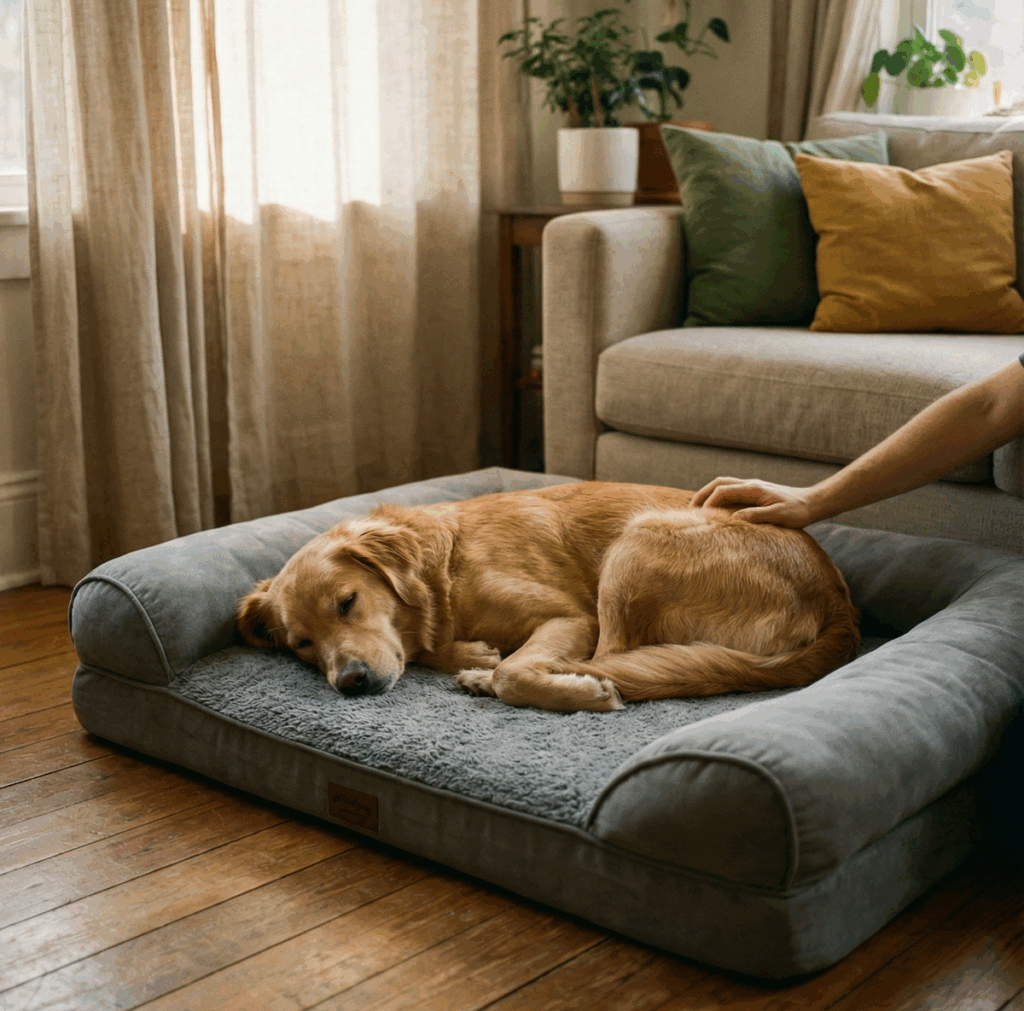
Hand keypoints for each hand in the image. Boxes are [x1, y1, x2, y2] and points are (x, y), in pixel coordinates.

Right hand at [690, 476, 818, 527]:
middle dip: (702, 494)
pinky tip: (716, 509)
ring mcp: (752, 487)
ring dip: (708, 493)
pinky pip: (731, 490)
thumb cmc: (798, 511)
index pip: (723, 491)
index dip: (709, 503)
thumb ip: (757, 516)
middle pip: (718, 483)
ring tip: (698, 508)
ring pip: (724, 484)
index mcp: (753, 489)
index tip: (701, 517)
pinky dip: (718, 496)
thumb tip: (735, 518)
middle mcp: (750, 484)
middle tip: (689, 509)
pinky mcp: (755, 492)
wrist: (813, 502)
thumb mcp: (780, 516)